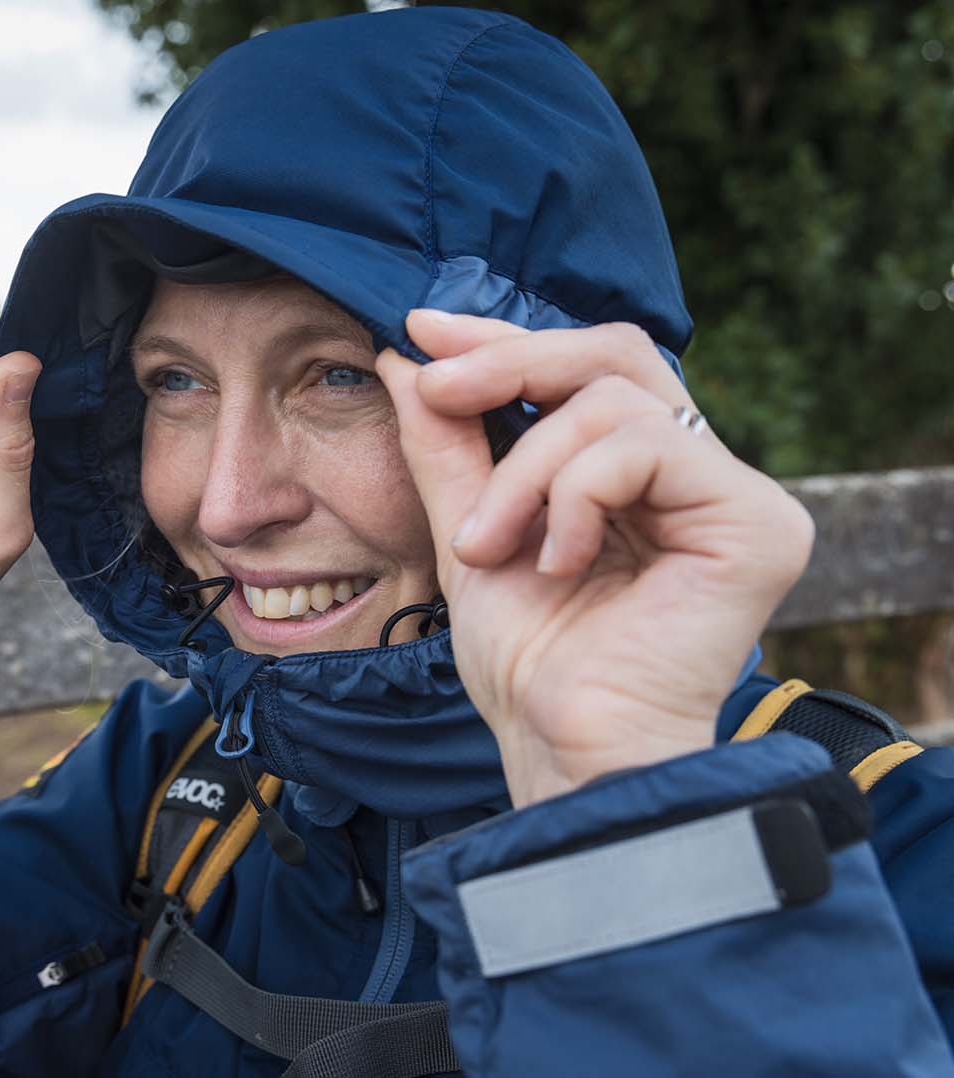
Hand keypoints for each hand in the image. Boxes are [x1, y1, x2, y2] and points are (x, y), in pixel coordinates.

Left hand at [376, 312, 814, 806]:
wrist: (561, 746)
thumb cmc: (528, 660)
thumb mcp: (470, 530)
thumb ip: (449, 447)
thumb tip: (410, 358)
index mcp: (642, 476)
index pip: (586, 370)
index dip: (507, 340)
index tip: (423, 331)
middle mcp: (699, 476)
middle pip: (615, 355)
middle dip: (510, 363)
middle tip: (436, 390)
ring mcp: (735, 496)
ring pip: (615, 402)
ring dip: (525, 470)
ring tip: (489, 547)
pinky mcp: (758, 524)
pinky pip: (647, 447)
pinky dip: (575, 496)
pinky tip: (559, 562)